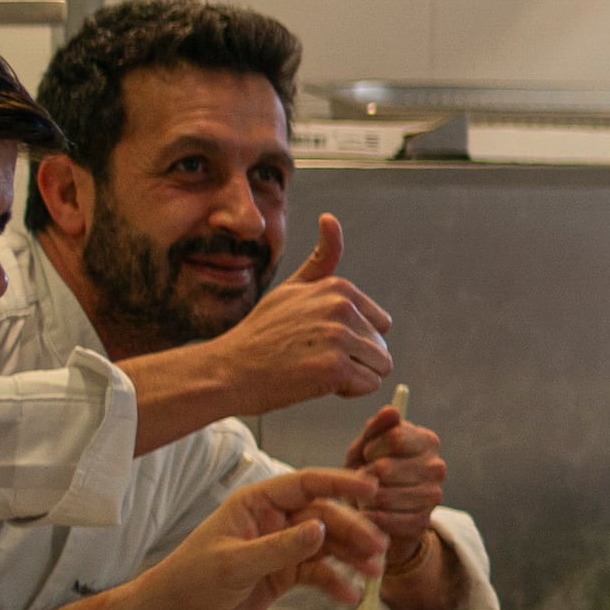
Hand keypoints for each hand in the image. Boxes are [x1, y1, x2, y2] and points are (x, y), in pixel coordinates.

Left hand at [141, 468, 383, 609]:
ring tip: (374, 572)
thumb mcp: (235, 563)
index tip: (371, 490)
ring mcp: (282, 546)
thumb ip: (280, 547)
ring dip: (352, 556)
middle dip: (353, 531)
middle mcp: (274, 519)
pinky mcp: (285, 572)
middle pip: (325, 517)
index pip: (306, 484)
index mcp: (257, 502)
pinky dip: (335, 582)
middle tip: (378, 547)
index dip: (340, 484)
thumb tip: (320, 529)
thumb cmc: (192, 579)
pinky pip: (319, 572)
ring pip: (328, 545)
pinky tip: (349, 595)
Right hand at [206, 213, 392, 415]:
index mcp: (338, 287)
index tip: (319, 340)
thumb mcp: (292, 288)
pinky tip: (316, 383)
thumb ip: (321, 259)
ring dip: (354, 376)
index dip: (354, 339)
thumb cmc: (260, 334)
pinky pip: (369, 385)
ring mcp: (338, 336)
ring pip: (380, 367)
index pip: (380, 323)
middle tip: (313, 358)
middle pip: (381, 347)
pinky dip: (349, 391)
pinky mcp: (334, 367)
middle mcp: (341, 307)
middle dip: (355, 359)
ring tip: (315, 369)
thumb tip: (331, 218)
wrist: (228, 370)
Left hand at [342, 399, 447, 566]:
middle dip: (364, 475)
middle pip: (386, 469)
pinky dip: (371, 518)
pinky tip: (367, 514)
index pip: (395, 437)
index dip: (372, 447)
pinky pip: (388, 519)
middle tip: (362, 479)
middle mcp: (436, 467)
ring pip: (385, 496)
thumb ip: (376, 428)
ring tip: (363, 497)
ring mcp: (433, 496)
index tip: (367, 454)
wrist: (374, 510)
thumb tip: (391, 410)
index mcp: (427, 441)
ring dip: (365, 499)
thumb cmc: (369, 470)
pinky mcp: (423, 521)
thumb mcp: (366, 446)